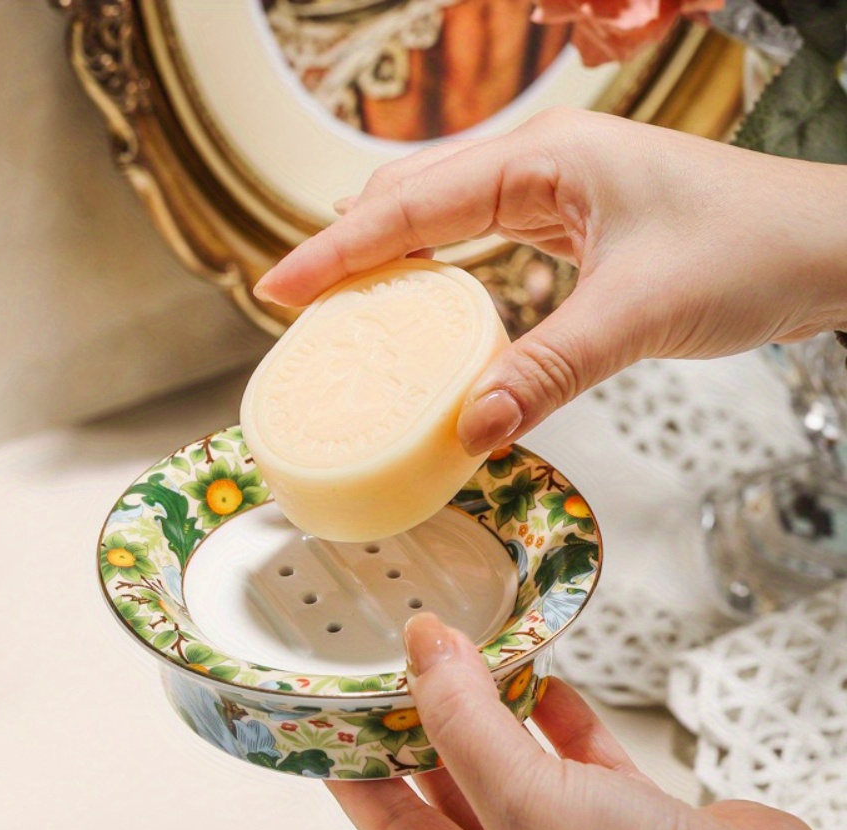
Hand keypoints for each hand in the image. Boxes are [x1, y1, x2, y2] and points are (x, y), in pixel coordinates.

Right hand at [255, 109, 846, 454]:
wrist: (826, 248)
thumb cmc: (752, 248)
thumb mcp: (636, 312)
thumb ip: (547, 370)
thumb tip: (470, 430)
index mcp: (544, 158)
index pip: (412, 204)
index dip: (338, 250)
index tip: (277, 286)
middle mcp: (540, 165)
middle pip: (413, 201)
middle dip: (351, 251)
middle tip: (299, 308)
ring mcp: (555, 193)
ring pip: (444, 221)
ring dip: (390, 263)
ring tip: (342, 311)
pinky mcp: (571, 229)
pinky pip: (481, 247)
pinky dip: (438, 279)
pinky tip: (422, 311)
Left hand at [328, 613, 846, 829]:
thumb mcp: (528, 804)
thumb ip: (466, 720)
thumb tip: (422, 645)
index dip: (357, 774)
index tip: (333, 720)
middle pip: (449, 794)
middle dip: (423, 731)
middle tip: (391, 673)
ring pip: (512, 768)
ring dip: (492, 714)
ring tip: (458, 659)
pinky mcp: (627, 818)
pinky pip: (572, 758)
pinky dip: (555, 717)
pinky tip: (542, 678)